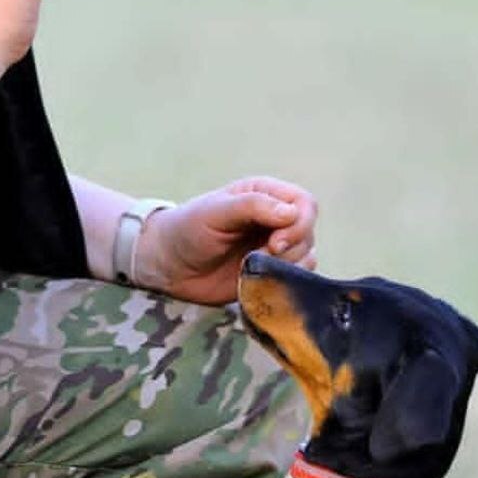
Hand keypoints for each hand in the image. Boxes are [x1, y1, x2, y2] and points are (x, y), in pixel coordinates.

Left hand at [137, 177, 317, 304]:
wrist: (168, 265)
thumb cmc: (188, 229)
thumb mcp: (216, 211)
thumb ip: (253, 207)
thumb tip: (291, 214)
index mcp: (265, 195)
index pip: (304, 204)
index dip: (298, 224)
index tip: (275, 242)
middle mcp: (275, 220)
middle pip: (308, 232)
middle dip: (292, 248)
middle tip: (262, 256)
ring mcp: (274, 248)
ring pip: (306, 256)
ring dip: (288, 266)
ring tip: (254, 268)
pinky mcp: (269, 273)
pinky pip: (295, 279)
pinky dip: (284, 282)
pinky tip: (259, 280)